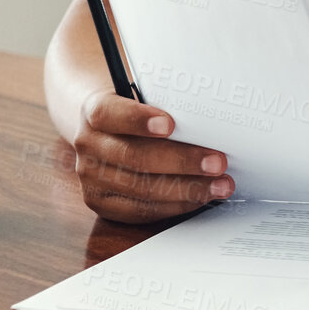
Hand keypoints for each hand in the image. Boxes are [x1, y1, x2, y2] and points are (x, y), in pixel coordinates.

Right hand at [71, 91, 233, 222]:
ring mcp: (91, 178)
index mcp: (94, 112)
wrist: (105, 132)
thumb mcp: (141, 99)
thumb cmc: (135, 113)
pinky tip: (200, 198)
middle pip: (134, 157)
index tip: (171, 124)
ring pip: (141, 189)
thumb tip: (210, 119)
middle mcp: (88, 145)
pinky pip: (142, 210)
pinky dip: (176, 205)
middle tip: (217, 163)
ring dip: (188, 189)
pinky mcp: (102, 204)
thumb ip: (164, 105)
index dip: (138, 120)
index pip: (109, 114)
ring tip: (220, 185)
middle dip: (182, 161)